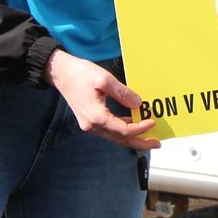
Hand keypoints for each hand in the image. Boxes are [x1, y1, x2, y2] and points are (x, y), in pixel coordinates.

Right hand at [46, 50, 160, 149]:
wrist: (60, 73)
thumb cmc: (80, 74)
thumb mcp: (104, 79)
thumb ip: (122, 93)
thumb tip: (138, 104)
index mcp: (96, 116)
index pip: (123, 130)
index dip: (140, 129)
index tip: (153, 122)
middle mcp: (92, 125)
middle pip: (120, 139)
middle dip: (139, 142)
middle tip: (156, 143)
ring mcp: (90, 124)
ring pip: (115, 136)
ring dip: (132, 137)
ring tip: (148, 137)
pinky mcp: (90, 120)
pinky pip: (109, 129)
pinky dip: (123, 129)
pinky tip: (133, 124)